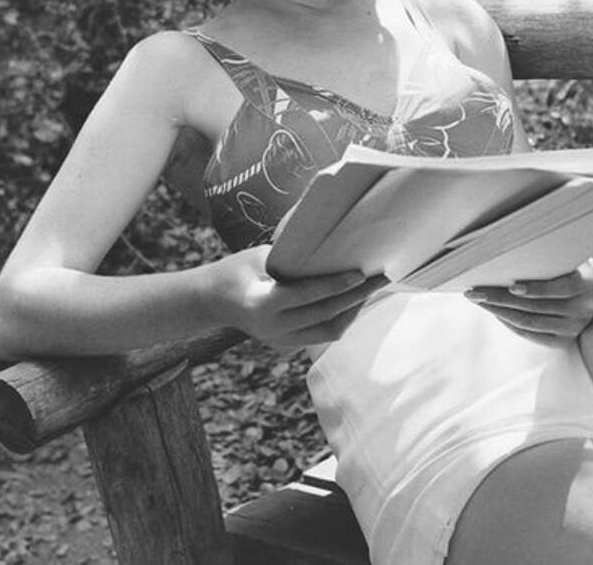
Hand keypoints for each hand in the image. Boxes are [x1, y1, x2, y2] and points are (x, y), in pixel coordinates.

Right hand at [209, 245, 388, 351]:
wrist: (211, 301)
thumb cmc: (236, 270)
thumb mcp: (260, 257)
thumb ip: (292, 259)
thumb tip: (331, 248)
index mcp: (263, 304)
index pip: (306, 296)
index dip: (335, 285)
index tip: (359, 273)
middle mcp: (273, 328)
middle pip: (324, 314)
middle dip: (356, 297)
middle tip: (380, 278)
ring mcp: (280, 341)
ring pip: (329, 331)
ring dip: (353, 310)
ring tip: (372, 288)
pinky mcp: (286, 345)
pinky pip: (322, 334)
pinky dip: (340, 318)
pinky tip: (354, 300)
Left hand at [464, 258, 592, 342]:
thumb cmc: (572, 268)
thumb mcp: (570, 260)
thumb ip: (550, 257)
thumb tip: (509, 248)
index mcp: (587, 286)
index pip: (561, 289)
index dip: (537, 289)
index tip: (511, 285)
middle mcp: (582, 311)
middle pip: (536, 307)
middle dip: (502, 299)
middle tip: (476, 292)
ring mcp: (572, 329)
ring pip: (530, 323)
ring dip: (500, 312)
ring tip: (480, 301)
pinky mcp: (562, 341)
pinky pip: (531, 335)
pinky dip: (510, 323)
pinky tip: (495, 312)